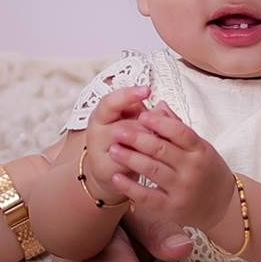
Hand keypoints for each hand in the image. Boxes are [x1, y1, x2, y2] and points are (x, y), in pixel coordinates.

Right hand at [79, 87, 150, 211]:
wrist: (109, 171)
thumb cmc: (124, 141)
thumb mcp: (132, 120)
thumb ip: (147, 113)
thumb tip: (164, 108)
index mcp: (101, 115)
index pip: (111, 102)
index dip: (128, 95)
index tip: (147, 90)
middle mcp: (96, 132)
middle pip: (127, 126)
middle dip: (149, 129)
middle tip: (162, 132)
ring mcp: (99, 152)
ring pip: (130, 146)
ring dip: (150, 145)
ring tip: (162, 147)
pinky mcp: (107, 170)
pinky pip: (131, 164)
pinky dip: (147, 161)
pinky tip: (158, 161)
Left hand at [109, 102, 237, 237]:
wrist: (222, 205)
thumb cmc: (208, 171)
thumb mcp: (201, 148)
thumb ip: (178, 128)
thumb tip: (158, 106)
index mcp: (201, 150)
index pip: (179, 131)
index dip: (159, 122)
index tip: (141, 115)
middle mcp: (192, 169)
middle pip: (161, 149)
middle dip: (137, 138)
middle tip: (118, 130)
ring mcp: (182, 189)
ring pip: (152, 170)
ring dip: (130, 158)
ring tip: (113, 149)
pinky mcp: (172, 208)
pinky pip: (147, 196)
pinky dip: (130, 187)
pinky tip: (117, 177)